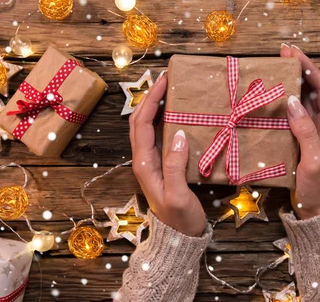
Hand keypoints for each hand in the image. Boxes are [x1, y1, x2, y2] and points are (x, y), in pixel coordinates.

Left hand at [129, 73, 206, 235]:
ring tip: (169, 91)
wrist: (180, 239)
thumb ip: (175, 165)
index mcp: (144, 164)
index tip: (163, 81)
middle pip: (139, 122)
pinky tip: (177, 115)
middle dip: (149, 98)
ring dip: (154, 107)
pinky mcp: (162, 166)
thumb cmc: (180, 219)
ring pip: (147, 127)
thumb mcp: (178, 194)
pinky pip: (159, 136)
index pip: (141, 124)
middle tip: (165, 79)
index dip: (150, 100)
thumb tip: (178, 134)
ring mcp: (152, 162)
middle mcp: (143, 160)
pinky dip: (164, 120)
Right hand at [280, 45, 319, 218]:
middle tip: (280, 54)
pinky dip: (280, 104)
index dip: (309, 69)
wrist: (315, 209)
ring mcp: (309, 131)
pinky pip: (289, 116)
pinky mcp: (297, 140)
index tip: (294, 54)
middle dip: (297, 71)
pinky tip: (268, 99)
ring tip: (272, 70)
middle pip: (309, 90)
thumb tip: (292, 101)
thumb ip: (304, 130)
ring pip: (299, 101)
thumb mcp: (314, 158)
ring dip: (287, 85)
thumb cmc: (319, 185)